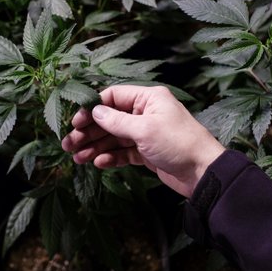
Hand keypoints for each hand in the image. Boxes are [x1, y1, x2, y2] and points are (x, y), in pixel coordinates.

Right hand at [60, 85, 225, 197]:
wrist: (203, 173)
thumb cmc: (178, 144)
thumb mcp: (144, 130)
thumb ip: (116, 121)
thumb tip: (94, 111)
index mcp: (148, 99)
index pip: (112, 97)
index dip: (92, 109)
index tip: (76, 123)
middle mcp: (146, 113)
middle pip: (109, 119)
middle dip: (89, 132)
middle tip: (69, 145)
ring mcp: (146, 133)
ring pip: (114, 137)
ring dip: (95, 146)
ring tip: (78, 158)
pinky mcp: (147, 152)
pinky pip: (123, 152)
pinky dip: (111, 157)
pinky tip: (99, 163)